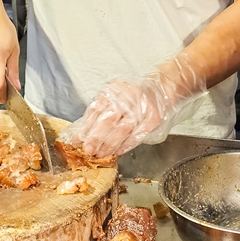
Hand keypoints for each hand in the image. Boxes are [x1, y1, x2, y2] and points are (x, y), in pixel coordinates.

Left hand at [61, 52, 202, 156]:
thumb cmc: (134, 92)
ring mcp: (140, 109)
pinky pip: (136, 135)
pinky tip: (117, 152)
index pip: (96, 109)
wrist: (162, 86)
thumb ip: (101, 109)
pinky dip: (125, 145)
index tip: (77, 139)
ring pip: (121, 130)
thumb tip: (82, 131)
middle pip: (108, 120)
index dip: (86, 126)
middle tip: (88, 149)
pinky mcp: (151, 119)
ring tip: (100, 154)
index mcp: (113, 91)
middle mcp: (126, 98)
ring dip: (109, 145)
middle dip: (96, 137)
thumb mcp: (115, 93)